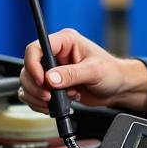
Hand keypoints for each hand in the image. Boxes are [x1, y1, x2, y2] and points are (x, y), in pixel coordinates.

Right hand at [19, 28, 146, 114]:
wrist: (118, 88)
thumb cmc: (112, 73)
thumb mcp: (94, 72)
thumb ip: (72, 74)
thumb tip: (50, 78)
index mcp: (65, 42)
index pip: (36, 48)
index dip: (33, 65)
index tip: (40, 81)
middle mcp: (56, 54)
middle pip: (28, 67)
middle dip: (35, 86)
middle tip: (49, 97)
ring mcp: (53, 70)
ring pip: (28, 82)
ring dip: (37, 96)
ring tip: (54, 102)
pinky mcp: (52, 85)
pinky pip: (34, 94)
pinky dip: (39, 103)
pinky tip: (54, 105)